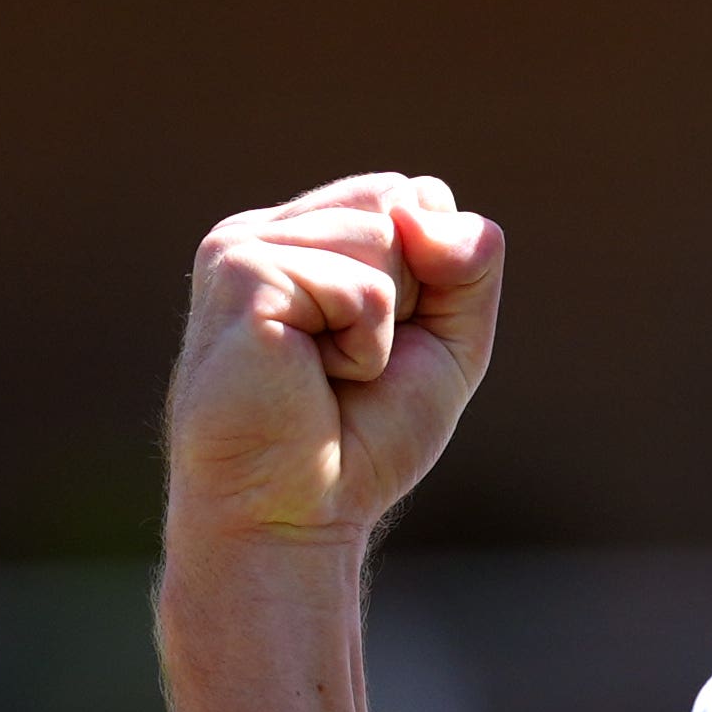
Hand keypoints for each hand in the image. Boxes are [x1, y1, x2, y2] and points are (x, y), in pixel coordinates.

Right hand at [167, 172, 503, 549]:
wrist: (295, 515)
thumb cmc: (360, 440)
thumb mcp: (447, 343)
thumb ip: (469, 266)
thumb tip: (425, 211)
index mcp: (305, 235)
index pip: (415, 195)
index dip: (433, 276)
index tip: (382, 345)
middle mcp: (268, 229)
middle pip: (404, 205)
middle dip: (410, 299)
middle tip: (351, 365)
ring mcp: (245, 245)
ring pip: (385, 239)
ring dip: (382, 329)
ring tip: (326, 373)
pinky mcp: (242, 274)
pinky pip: (361, 288)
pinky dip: (362, 348)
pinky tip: (309, 377)